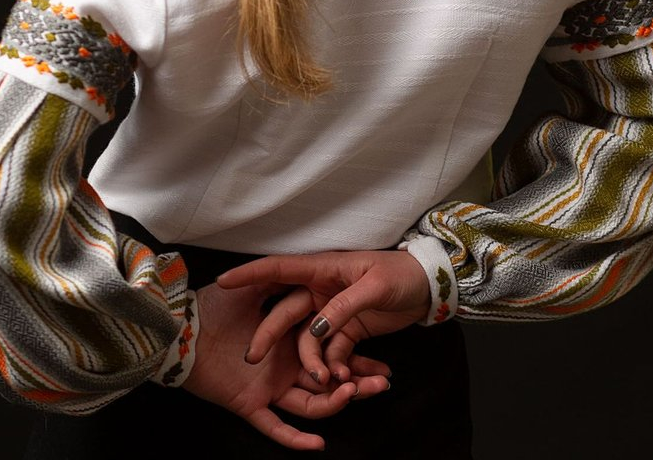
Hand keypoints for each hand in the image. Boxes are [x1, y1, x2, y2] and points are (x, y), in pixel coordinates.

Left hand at [181, 282, 391, 450]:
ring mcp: (268, 387)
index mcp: (289, 341)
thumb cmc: (211, 306)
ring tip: (353, 393)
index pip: (332, 353)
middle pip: (329, 381)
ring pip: (311, 403)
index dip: (358, 358)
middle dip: (359, 383)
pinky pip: (275, 427)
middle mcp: (283, 366)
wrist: (178, 329)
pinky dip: (294, 438)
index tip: (383, 362)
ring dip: (335, 403)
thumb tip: (303, 272)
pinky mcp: (250, 403)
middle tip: (383, 382)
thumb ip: (278, 283)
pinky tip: (317, 444)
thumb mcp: (252, 290)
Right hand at [216, 250, 429, 386]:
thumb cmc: (401, 275)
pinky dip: (337, 369)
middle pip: (284, 315)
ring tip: (330, 380)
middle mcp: (319, 292)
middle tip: (252, 358)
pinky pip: (332, 355)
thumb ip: (343, 306)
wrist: (429, 287)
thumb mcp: (374, 285)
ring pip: (308, 343)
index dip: (248, 274)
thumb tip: (316, 329)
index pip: (277, 269)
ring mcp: (331, 315)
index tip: (223, 282)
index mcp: (321, 270)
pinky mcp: (346, 333)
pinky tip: (346, 383)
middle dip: (268, 337)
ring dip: (315, 363)